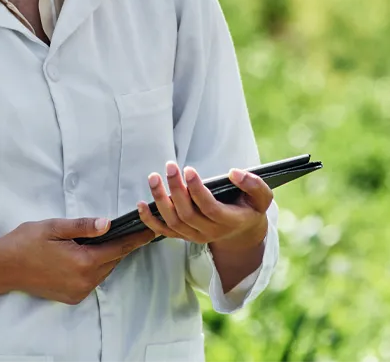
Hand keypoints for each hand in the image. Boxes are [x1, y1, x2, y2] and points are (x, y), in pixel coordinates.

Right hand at [2, 216, 157, 304]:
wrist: (3, 267)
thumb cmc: (26, 242)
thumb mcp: (54, 226)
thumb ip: (82, 226)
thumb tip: (107, 223)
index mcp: (83, 262)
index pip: (118, 249)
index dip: (136, 239)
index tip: (150, 230)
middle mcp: (84, 281)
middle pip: (112, 261)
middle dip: (122, 245)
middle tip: (131, 228)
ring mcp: (78, 291)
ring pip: (103, 270)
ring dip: (107, 255)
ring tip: (110, 237)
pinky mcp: (71, 296)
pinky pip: (92, 279)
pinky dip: (95, 266)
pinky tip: (89, 252)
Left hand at [137, 161, 271, 251]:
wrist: (243, 230)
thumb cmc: (250, 206)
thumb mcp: (261, 197)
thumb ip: (254, 184)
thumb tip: (234, 173)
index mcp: (229, 221)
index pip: (209, 207)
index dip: (197, 190)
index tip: (189, 169)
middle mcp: (210, 232)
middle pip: (187, 213)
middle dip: (176, 189)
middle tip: (170, 166)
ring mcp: (194, 236)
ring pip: (173, 222)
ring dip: (160, 200)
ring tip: (153, 177)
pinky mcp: (183, 236)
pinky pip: (163, 232)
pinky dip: (150, 220)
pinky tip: (140, 204)